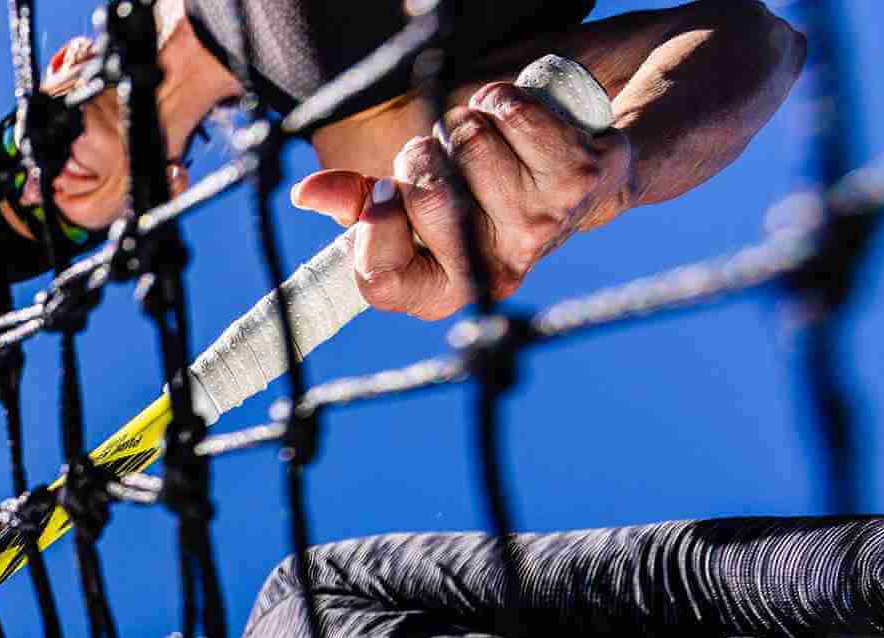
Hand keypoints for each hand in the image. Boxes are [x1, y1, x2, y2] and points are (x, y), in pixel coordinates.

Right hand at [292, 81, 635, 320]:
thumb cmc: (473, 201)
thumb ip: (353, 205)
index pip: (383, 278)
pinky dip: (497, 100)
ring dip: (461, 125)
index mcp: (442, 291)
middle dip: (419, 157)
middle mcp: (494, 270)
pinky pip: (509, 116)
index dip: (375, 224)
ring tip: (476, 142)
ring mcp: (540, 227)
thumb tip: (307, 194)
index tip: (383, 188)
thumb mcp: (407, 213)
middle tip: (434, 158)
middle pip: (427, 195)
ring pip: (468, 145)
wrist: (575, 185)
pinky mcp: (575, 179)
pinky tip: (503, 118)